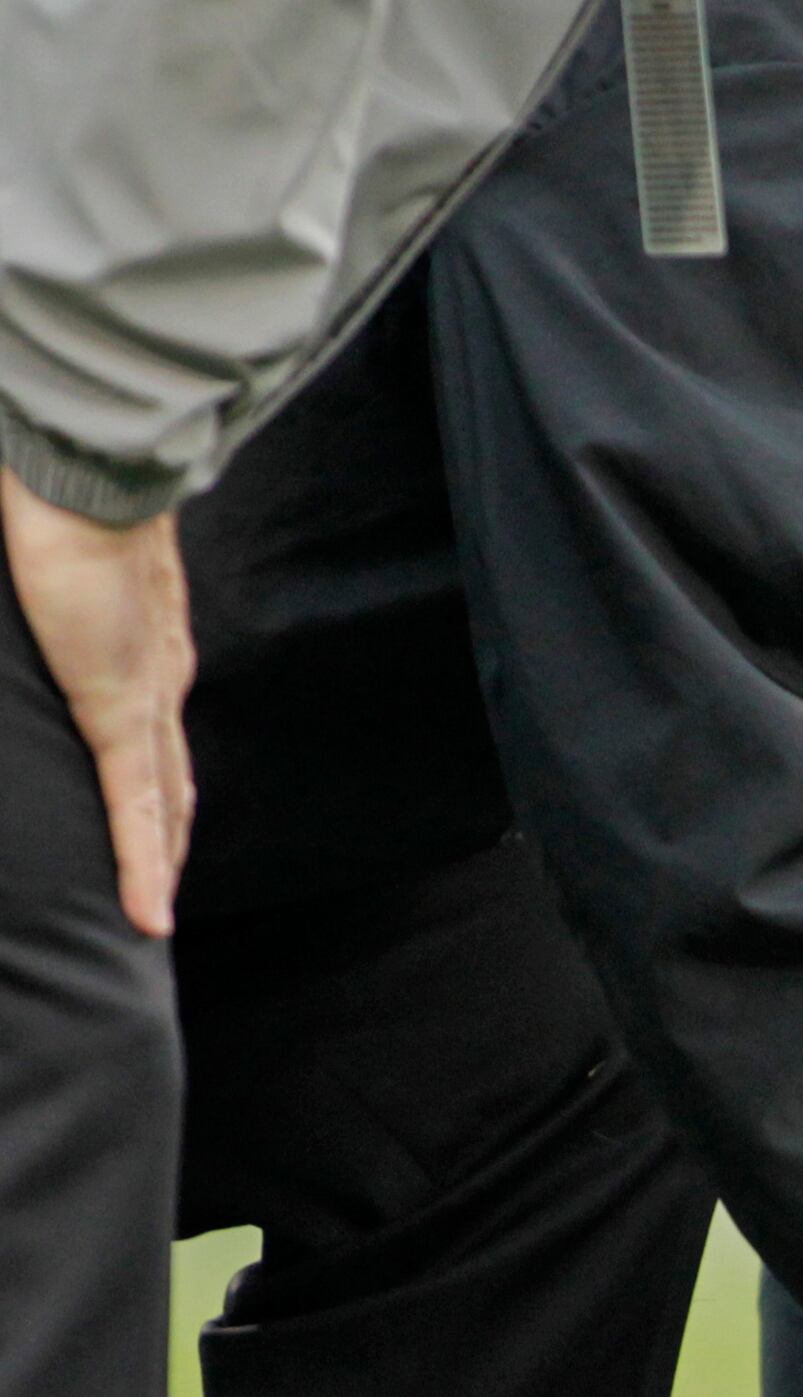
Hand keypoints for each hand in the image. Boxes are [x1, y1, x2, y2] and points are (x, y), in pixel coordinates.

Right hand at [3, 470, 194, 935]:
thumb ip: (52, 600)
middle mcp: (160, 680)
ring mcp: (146, 699)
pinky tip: (149, 915)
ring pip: (163, 807)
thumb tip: (37, 596)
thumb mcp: (53, 570)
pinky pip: (137, 805)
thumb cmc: (58, 502)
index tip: (154, 825)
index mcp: (146, 647)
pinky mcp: (122, 709)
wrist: (87, 477)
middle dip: (167, 840)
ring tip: (150, 919)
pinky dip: (143, 863)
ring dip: (159, 865)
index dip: (159, 786)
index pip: (156, 734)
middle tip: (156, 893)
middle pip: (173, 783)